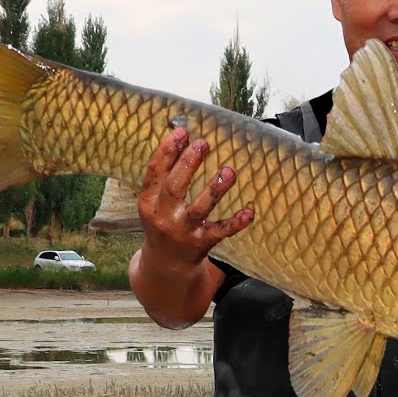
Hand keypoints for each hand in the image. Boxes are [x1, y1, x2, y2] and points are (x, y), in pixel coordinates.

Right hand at [129, 128, 253, 326]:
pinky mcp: (201, 243)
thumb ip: (164, 175)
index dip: (167, 151)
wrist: (164, 264)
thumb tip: (184, 137)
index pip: (154, 173)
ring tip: (230, 170)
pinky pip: (220, 232)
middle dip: (188, 164)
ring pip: (199, 209)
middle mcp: (163, 217)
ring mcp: (182, 231)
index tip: (182, 132)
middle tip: (204, 144)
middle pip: (175, 188)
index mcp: (148, 202)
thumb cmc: (163, 221)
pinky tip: (249, 212)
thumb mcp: (154, 202)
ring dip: (215, 190)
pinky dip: (235, 223)